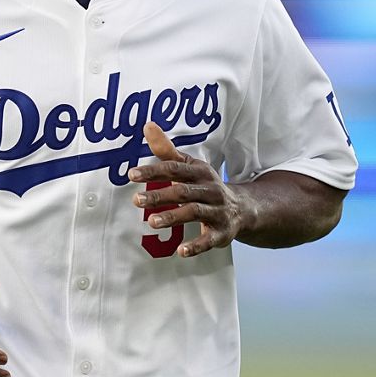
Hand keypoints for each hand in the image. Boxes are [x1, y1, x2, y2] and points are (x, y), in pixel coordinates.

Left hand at [128, 122, 255, 257]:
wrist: (243, 209)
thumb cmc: (206, 186)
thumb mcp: (190, 167)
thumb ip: (167, 150)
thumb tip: (147, 125)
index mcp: (200, 172)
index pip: (175, 168)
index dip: (154, 171)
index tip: (132, 174)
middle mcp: (210, 190)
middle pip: (183, 191)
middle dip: (160, 195)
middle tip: (136, 200)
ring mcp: (217, 212)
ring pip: (195, 213)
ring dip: (173, 217)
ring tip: (151, 222)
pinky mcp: (222, 233)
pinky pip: (209, 240)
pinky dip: (196, 246)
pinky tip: (181, 251)